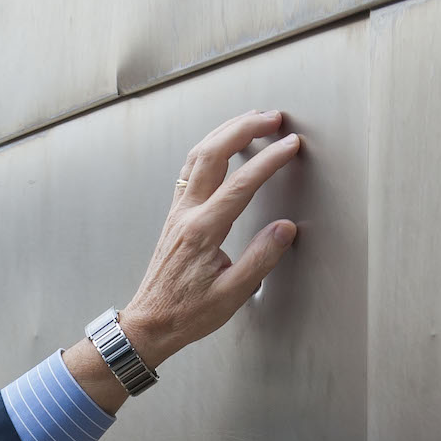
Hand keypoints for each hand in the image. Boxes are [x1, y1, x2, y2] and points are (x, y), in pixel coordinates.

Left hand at [65, 110, 303, 412]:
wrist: (149, 323)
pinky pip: (190, 169)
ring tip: (252, 120)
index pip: (241, 183)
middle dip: (245, 128)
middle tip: (274, 118)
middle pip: (213, 153)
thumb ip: (261, 259)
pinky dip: (209, 147)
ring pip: (198, 155)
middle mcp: (187, 214)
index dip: (269, 160)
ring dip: (225, 132)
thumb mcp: (232, 295)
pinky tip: (222, 145)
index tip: (291, 145)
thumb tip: (285, 228)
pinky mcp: (175, 215)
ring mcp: (178, 211)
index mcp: (203, 231)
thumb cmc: (188, 314)